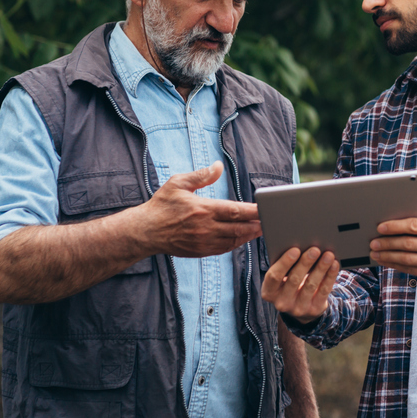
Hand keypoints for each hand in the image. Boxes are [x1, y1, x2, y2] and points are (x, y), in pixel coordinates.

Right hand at [131, 162, 260, 257]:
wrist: (145, 231)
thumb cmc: (161, 205)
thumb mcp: (178, 183)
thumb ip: (201, 175)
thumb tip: (218, 166)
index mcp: (203, 209)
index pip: (235, 210)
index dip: (253, 211)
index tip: (266, 208)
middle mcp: (206, 228)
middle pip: (239, 227)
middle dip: (257, 224)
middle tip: (271, 220)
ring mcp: (204, 242)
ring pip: (234, 240)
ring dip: (249, 235)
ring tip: (261, 229)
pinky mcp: (200, 251)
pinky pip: (224, 249)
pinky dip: (236, 243)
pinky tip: (242, 238)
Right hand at [261, 247, 338, 323]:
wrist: (301, 308)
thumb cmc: (290, 284)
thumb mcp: (282, 278)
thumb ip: (286, 266)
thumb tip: (301, 246)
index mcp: (269, 291)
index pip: (274, 276)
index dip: (284, 262)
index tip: (295, 249)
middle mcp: (281, 302)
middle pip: (294, 280)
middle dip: (305, 263)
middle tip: (315, 250)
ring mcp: (298, 308)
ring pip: (311, 285)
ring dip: (321, 268)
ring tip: (328, 255)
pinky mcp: (314, 310)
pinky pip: (323, 291)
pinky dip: (330, 276)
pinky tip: (334, 265)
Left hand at [371, 217, 416, 282]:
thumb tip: (395, 224)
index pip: (415, 226)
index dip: (395, 226)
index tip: (380, 227)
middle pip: (408, 244)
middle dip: (387, 243)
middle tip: (373, 241)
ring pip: (407, 259)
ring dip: (388, 256)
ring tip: (375, 252)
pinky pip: (410, 270)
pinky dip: (395, 265)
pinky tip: (386, 261)